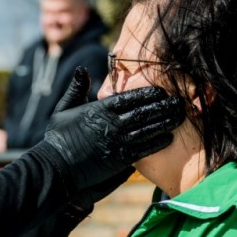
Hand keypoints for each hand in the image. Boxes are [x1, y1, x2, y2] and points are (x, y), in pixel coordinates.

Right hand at [37, 66, 183, 194]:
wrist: (57, 167)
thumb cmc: (58, 138)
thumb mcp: (64, 109)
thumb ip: (77, 89)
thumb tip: (81, 69)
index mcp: (100, 109)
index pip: (129, 98)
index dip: (147, 93)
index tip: (161, 90)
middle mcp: (112, 124)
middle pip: (144, 112)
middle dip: (163, 106)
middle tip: (179, 101)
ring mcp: (117, 142)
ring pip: (147, 129)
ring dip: (165, 122)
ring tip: (180, 116)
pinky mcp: (120, 160)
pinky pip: (144, 149)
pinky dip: (157, 143)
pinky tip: (169, 137)